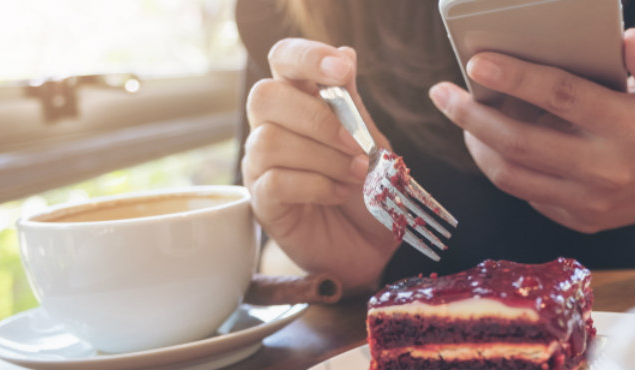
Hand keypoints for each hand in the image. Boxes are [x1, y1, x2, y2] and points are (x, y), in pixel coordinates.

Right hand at [243, 38, 397, 290]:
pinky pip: (274, 182)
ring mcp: (261, 164)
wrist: (373, 244)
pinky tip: (338, 193)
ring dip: (324, 157)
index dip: (306, 56)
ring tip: (357, 174)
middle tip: (358, 144)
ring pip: (269, 141)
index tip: (341, 70)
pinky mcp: (262, 202)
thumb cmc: (368, 188)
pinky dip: (316, 185)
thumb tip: (345, 52)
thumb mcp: (370, 139)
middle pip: (264, 96)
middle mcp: (272, 126)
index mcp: (301, 100)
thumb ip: (352, 102)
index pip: (283, 58)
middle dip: (318, 118)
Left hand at [428, 29, 634, 233]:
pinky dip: (501, 166)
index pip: (562, 97)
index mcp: (632, 128)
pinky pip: (526, 193)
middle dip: (471, 116)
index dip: (515, 78)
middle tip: (441, 93)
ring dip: (477, 145)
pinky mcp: (581, 221)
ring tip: (461, 117)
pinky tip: (490, 141)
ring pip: (513, 176)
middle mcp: (609, 170)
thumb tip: (626, 40)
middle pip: (521, 144)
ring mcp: (592, 202)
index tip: (476, 63)